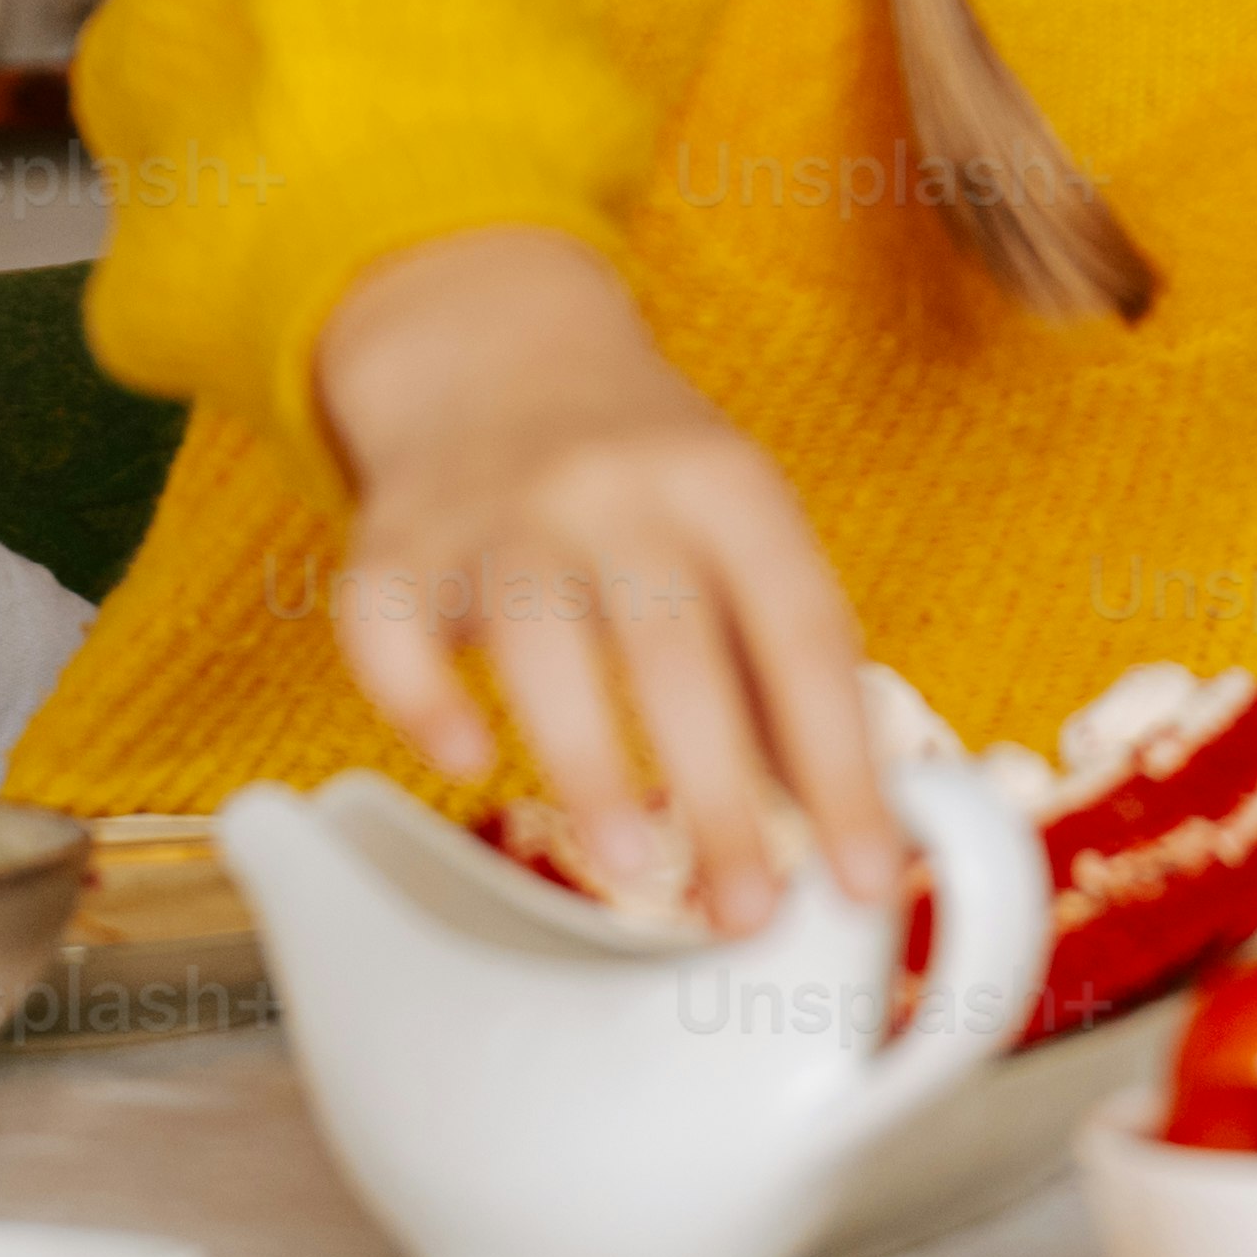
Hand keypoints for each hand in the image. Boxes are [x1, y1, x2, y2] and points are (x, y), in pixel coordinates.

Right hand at [310, 226, 894, 922]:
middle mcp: (617, 490)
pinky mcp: (397, 540)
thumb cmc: (645, 475)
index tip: (866, 877)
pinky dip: (419, 696)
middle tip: (748, 912)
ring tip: (628, 863)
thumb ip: (783, 667)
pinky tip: (462, 757)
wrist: (498, 344)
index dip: (840, 765)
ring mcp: (499, 510)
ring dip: (586, 756)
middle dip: (719, 791)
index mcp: (730, 490)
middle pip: (674, 646)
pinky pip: (390, 624)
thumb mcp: (743, 528)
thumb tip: (851, 831)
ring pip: (537, 634)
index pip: (802, 635)